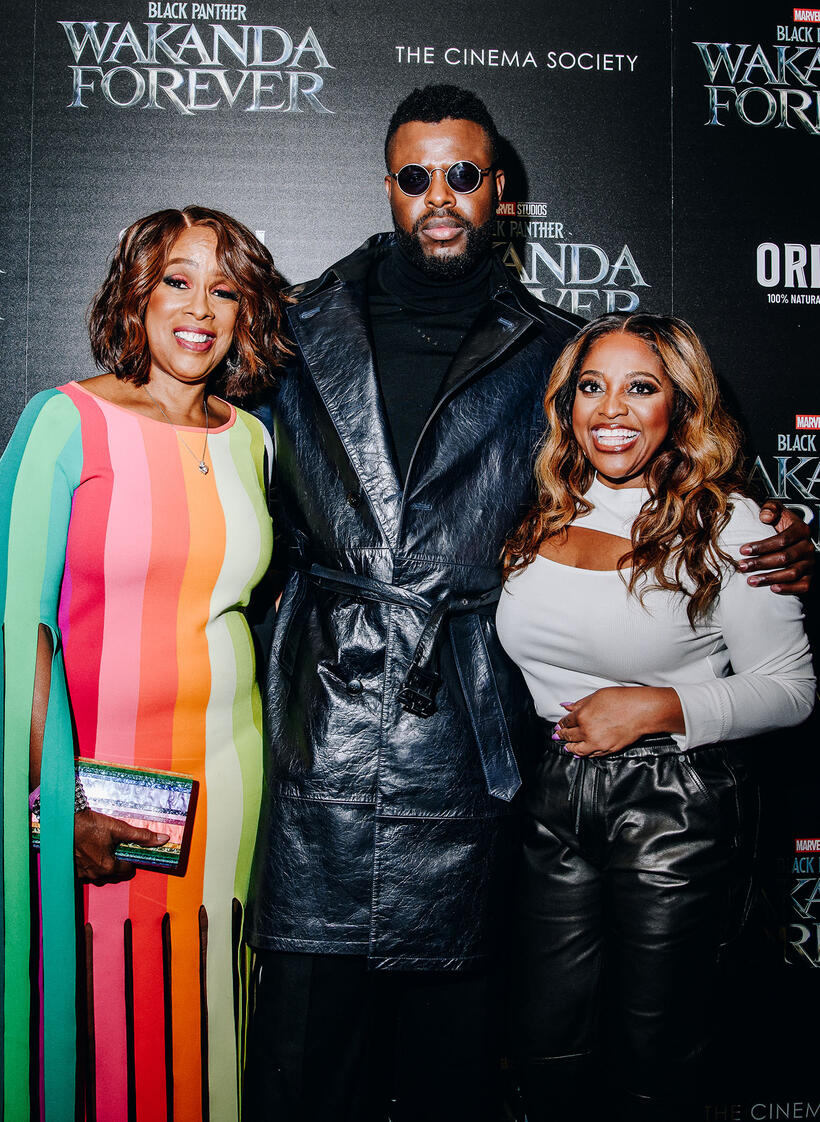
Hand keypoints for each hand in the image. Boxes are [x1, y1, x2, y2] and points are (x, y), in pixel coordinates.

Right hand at [74, 809, 168, 883]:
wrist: (65, 821)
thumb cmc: (91, 825)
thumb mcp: (119, 828)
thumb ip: (142, 836)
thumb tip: (163, 839)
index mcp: (108, 866)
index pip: (128, 870)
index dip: (131, 859)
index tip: (128, 849)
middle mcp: (95, 874)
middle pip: (114, 873)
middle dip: (117, 862)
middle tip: (115, 846)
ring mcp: (82, 874)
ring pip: (100, 874)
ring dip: (104, 864)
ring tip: (102, 847)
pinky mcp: (73, 870)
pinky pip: (86, 872)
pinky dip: (91, 864)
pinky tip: (90, 851)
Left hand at [554, 686, 683, 756]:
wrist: (641, 711)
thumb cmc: (622, 700)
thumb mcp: (596, 696)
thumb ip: (580, 703)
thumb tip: (566, 707)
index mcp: (582, 716)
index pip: (566, 722)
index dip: (561, 724)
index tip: (559, 725)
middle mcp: (587, 731)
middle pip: (569, 736)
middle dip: (562, 735)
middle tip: (558, 736)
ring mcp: (597, 743)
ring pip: (578, 749)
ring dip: (570, 748)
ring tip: (567, 747)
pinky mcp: (607, 750)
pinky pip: (591, 754)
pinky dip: (584, 754)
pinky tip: (581, 752)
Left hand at [739, 502, 813, 593]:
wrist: (794, 538)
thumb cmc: (781, 525)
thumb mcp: (776, 511)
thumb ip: (770, 508)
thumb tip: (765, 516)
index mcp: (800, 530)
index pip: (781, 540)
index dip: (761, 546)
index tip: (743, 550)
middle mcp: (807, 547)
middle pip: (784, 558)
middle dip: (760, 563)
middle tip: (742, 566)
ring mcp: (809, 563)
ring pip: (791, 573)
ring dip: (769, 578)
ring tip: (751, 580)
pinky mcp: (809, 576)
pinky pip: (802, 585)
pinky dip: (788, 589)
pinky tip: (773, 589)